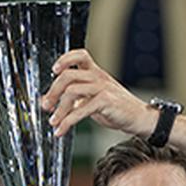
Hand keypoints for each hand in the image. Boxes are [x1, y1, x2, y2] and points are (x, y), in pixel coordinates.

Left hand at [41, 49, 155, 137]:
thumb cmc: (116, 108)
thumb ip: (73, 98)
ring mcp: (102, 88)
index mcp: (96, 73)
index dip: (65, 59)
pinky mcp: (106, 101)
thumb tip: (47, 101)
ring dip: (59, 110)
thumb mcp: (92, 100)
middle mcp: (98, 77)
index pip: (79, 56)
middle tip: (46, 106)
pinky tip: (62, 130)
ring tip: (53, 123)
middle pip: (68, 76)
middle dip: (53, 91)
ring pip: (72, 92)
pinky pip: (81, 110)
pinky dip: (67, 121)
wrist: (139, 118)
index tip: (54, 70)